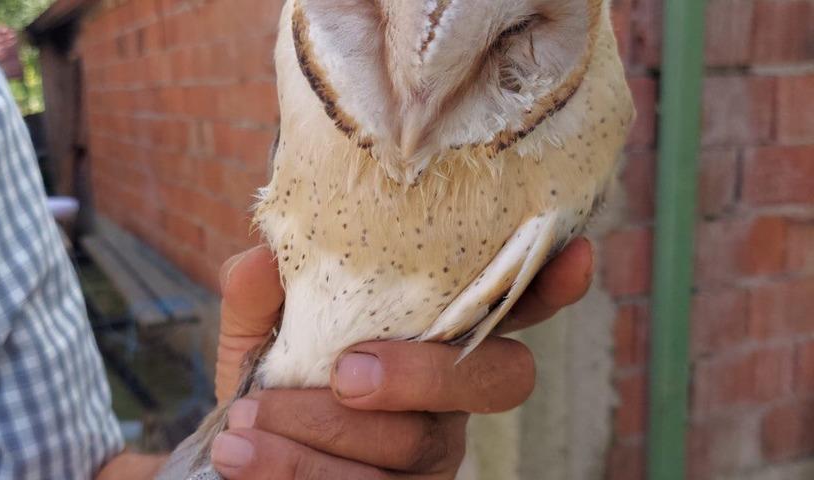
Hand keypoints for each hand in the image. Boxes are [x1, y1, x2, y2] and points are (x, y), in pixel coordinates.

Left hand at [211, 239, 592, 478]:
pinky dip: (298, 472)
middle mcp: (453, 394)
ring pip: (416, 444)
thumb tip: (260, 259)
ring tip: (248, 421)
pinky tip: (243, 457)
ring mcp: (435, 454)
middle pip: (498, 379)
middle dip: (425, 373)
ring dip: (323, 432)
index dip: (548, 283)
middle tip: (344, 374)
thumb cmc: (271, 378)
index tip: (573, 253)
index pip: (511, 305)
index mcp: (434, 333)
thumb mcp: (259, 329)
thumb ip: (262, 293)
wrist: (240, 446)